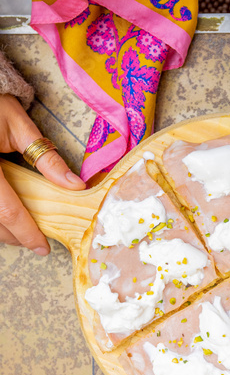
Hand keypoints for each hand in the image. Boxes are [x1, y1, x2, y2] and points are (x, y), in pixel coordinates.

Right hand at [0, 94, 85, 253]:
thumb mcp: (21, 127)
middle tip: (36, 241)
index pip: (8, 210)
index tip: (43, 247)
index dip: (27, 233)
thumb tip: (76, 187)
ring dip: (2, 230)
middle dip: (15, 236)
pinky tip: (5, 217)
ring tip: (22, 230)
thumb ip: (47, 159)